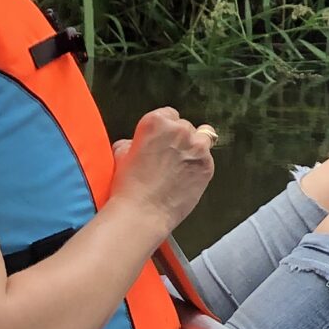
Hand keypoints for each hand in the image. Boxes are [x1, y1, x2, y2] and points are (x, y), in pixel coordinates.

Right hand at [110, 107, 216, 232]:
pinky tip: (185, 177)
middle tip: (168, 156)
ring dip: (193, 148)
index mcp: (156, 122)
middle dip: (178, 139)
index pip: (168, 114)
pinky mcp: (207, 166)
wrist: (142, 213)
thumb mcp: (121, 153)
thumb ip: (135, 140)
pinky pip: (206, 158)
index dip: (164, 129)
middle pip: (185, 127)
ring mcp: (197, 148)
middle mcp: (180, 131)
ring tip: (180, 164)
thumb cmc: (128, 186)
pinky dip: (198, 165)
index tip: (161, 139)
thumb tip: (139, 142)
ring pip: (202, 139)